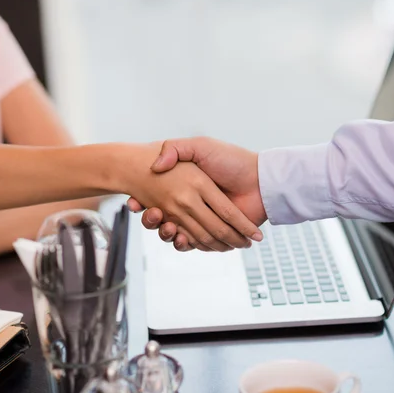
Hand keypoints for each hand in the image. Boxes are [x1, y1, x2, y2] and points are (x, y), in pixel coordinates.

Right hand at [128, 137, 266, 250]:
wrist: (260, 178)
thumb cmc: (231, 160)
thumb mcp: (200, 147)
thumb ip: (176, 149)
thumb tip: (155, 166)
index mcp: (186, 187)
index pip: (157, 199)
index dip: (143, 203)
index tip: (133, 203)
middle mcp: (192, 206)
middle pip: (163, 219)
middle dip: (153, 221)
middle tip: (152, 214)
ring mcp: (203, 222)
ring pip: (176, 234)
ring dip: (166, 234)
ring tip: (167, 226)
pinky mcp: (215, 236)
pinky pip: (195, 245)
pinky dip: (185, 244)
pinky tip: (180, 237)